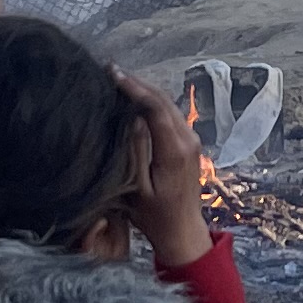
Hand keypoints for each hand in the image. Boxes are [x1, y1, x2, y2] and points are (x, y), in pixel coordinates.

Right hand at [113, 70, 214, 267]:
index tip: (112, 74)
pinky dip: (152, 103)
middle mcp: (187, 140)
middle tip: (110, 70)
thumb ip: (136, 152)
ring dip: (145, 90)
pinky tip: (135, 100)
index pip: (155, 107)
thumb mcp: (138, 188)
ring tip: (119, 80)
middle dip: (137, 83)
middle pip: (163, 100)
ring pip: (167, 105)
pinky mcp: (189, 144)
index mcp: (174, 150)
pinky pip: (170, 114)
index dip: (133, 88)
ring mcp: (191, 141)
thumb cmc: (155, 216)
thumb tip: (132, 118)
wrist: (183, 231)